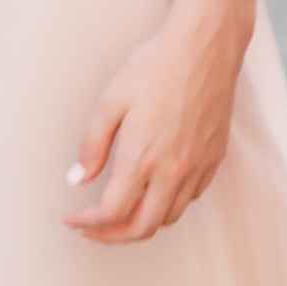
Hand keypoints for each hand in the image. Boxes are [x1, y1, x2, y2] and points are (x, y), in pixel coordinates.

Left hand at [65, 7, 244, 241]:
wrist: (204, 49)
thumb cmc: (154, 68)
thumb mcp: (110, 101)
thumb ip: (92, 145)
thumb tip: (78, 178)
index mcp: (142, 158)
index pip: (112, 212)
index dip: (88, 223)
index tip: (72, 220)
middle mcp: (174, 170)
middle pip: (143, 227)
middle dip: (112, 236)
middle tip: (89, 231)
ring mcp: (198, 167)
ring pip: (168, 217)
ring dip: (140, 224)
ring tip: (116, 217)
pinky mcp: (214, 159)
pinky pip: (189, 199)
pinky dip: (166, 207)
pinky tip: (150, 194)